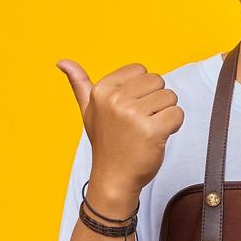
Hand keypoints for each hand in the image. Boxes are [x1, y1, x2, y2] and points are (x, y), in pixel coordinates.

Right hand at [56, 59, 184, 198]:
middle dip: (155, 101)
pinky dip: (173, 126)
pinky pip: (177, 114)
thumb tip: (62, 61)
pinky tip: (157, 137)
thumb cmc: (105, 143)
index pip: (141, 70)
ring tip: (147, 130)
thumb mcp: (88, 111)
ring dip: (165, 114)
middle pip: (158, 82)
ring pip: (170, 97)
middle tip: (140, 122)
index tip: (130, 109)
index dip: (142, 90)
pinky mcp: (151, 130)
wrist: (114, 178)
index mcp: (102, 90)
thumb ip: (79, 84)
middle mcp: (115, 100)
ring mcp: (133, 115)